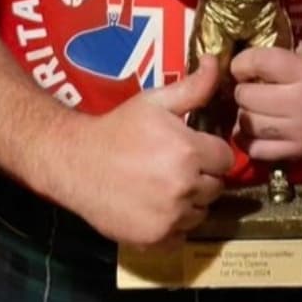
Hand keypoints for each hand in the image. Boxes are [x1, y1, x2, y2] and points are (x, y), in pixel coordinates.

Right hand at [52, 55, 235, 247]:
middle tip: (176, 167)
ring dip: (190, 202)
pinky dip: (174, 224)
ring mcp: (170, 217)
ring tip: (164, 187)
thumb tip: (215, 63)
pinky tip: (156, 207)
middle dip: (202, 176)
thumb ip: (191, 88)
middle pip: (216, 187)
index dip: (210, 152)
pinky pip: (182, 234)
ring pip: (201, 212)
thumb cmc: (117, 128)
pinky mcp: (156, 239)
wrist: (76, 162)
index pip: (225, 158)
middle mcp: (184, 187)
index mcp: (188, 152)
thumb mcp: (154, 102)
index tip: (192, 149)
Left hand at [230, 40, 301, 159]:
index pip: (258, 63)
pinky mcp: (299, 151)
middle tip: (249, 89)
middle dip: (242, 90)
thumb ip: (279, 53)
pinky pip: (257, 149)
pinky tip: (251, 130)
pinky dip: (247, 140)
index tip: (241, 67)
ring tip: (251, 108)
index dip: (242, 63)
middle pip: (248, 96)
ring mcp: (301, 131)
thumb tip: (244, 60)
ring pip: (249, 123)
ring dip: (244, 114)